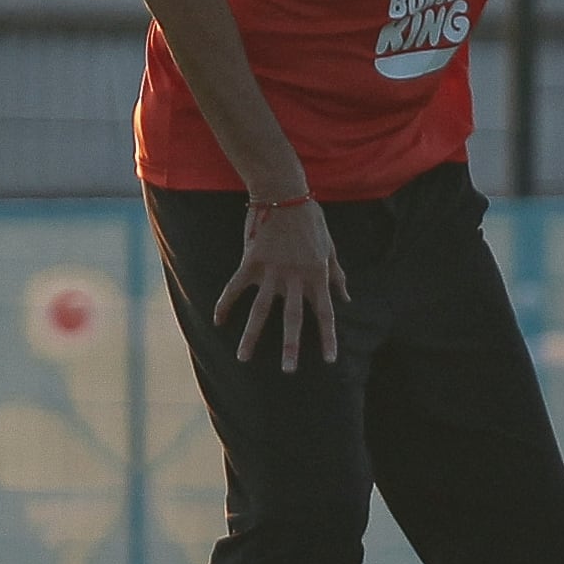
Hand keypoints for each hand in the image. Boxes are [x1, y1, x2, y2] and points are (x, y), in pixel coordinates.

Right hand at [215, 199, 347, 372]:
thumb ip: (337, 274)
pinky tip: (217, 321)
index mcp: (317, 274)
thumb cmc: (310, 218)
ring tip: (243, 358)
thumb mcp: (330, 246)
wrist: (283, 192)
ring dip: (251, 336)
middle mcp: (295, 276)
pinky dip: (225, 304)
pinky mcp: (250, 262)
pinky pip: (235, 287)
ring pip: (260, 310)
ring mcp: (271, 271)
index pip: (325, 312)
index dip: (328, 337)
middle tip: (288, 371)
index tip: (329, 360)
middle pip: (293, 318)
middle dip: (291, 346)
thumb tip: (346, 297)